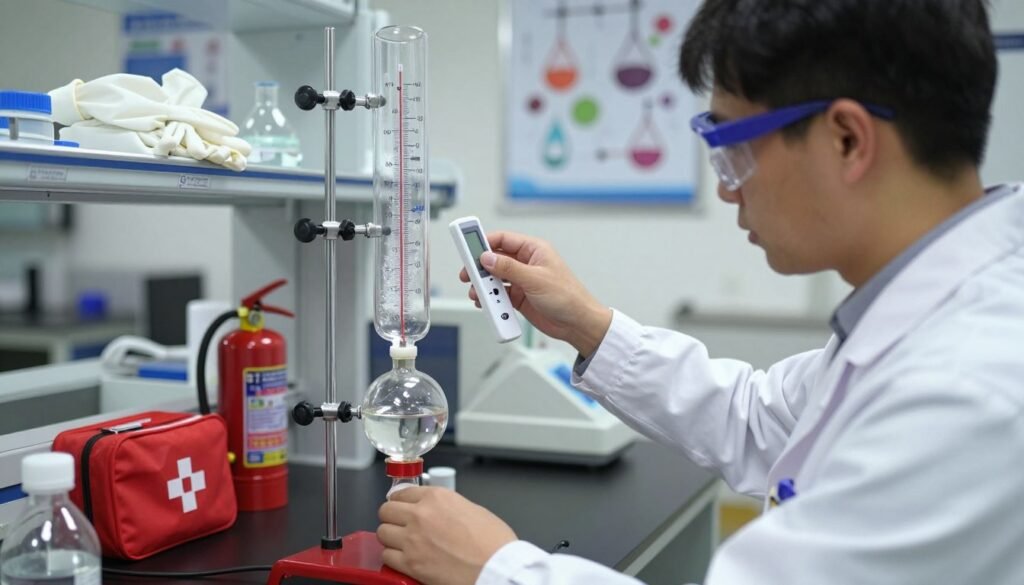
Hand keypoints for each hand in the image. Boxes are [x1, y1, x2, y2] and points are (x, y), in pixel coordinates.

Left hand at [377, 487, 516, 584]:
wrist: (497, 567)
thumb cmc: (493, 542)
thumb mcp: (471, 508)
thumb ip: (447, 506)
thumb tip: (436, 511)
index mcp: (437, 497)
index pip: (402, 492)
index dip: (401, 500)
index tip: (401, 505)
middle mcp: (421, 515)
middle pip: (386, 510)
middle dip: (392, 517)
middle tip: (399, 523)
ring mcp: (412, 540)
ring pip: (382, 532)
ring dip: (391, 537)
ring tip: (402, 542)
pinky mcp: (411, 564)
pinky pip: (387, 556)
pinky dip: (393, 557)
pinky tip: (404, 558)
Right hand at [459, 231, 612, 356]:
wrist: (577, 324)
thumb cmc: (568, 297)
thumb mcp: (535, 279)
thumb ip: (509, 268)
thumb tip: (487, 258)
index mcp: (534, 250)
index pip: (503, 239)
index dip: (484, 242)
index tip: (468, 247)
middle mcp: (526, 263)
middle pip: (495, 259)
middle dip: (480, 267)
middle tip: (467, 274)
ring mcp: (522, 281)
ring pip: (495, 278)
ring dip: (484, 286)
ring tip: (477, 293)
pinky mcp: (520, 297)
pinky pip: (500, 295)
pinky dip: (491, 299)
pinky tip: (485, 302)